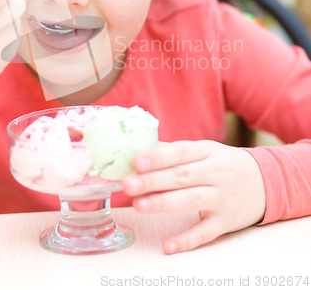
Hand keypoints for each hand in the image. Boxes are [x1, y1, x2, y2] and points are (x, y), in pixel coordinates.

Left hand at [122, 140, 265, 253]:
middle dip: (154, 180)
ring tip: (139, 205)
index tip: (137, 161)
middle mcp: (216, 173)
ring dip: (164, 204)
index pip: (181, 152)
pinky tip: (168, 245)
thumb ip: (173, 151)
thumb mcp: (204, 150)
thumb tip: (139, 150)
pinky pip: (206, 233)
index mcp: (208, 151)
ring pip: (192, 201)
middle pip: (182, 176)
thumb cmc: (223, 163)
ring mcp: (222, 198)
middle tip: (128, 184)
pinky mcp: (226, 222)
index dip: (159, 157)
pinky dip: (187, 240)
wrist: (265, 181)